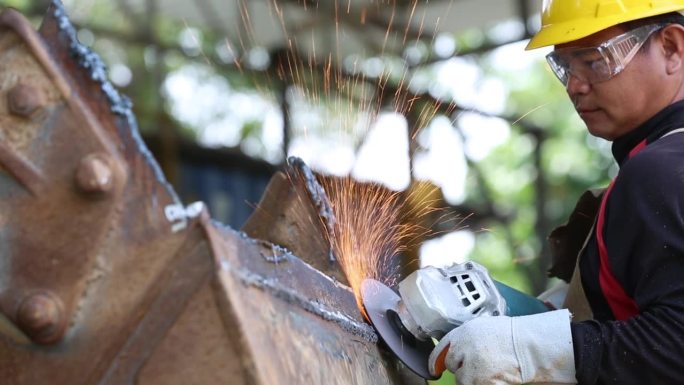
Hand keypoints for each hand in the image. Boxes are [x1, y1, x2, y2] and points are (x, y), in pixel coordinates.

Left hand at [428, 309, 575, 384]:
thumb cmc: (511, 336)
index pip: (442, 349)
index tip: (434, 369)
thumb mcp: (482, 328)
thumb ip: (465, 338)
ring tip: (489, 369)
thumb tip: (452, 351)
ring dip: (471, 377)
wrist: (530, 346)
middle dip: (461, 366)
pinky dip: (480, 383)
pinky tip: (494, 377)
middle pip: (452, 364)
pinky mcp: (478, 380)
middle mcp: (462, 347)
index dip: (436, 360)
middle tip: (479, 363)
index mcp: (462, 332)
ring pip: (462, 379)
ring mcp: (469, 365)